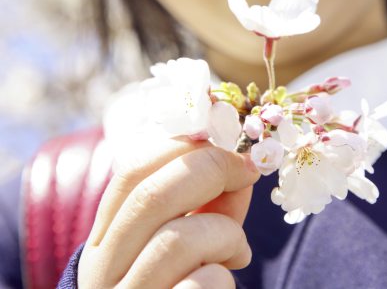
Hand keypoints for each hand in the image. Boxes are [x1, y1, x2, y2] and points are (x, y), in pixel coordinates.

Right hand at [78, 134, 259, 287]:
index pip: (132, 170)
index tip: (232, 146)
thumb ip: (212, 204)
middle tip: (249, 173)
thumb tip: (243, 166)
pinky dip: (224, 275)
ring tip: (237, 250)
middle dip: (212, 169)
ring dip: (225, 233)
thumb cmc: (179, 284)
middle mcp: (103, 267)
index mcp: (107, 235)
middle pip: (152, 195)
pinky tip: (225, 279)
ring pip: (177, 240)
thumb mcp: (190, 240)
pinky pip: (199, 286)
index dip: (186, 145)